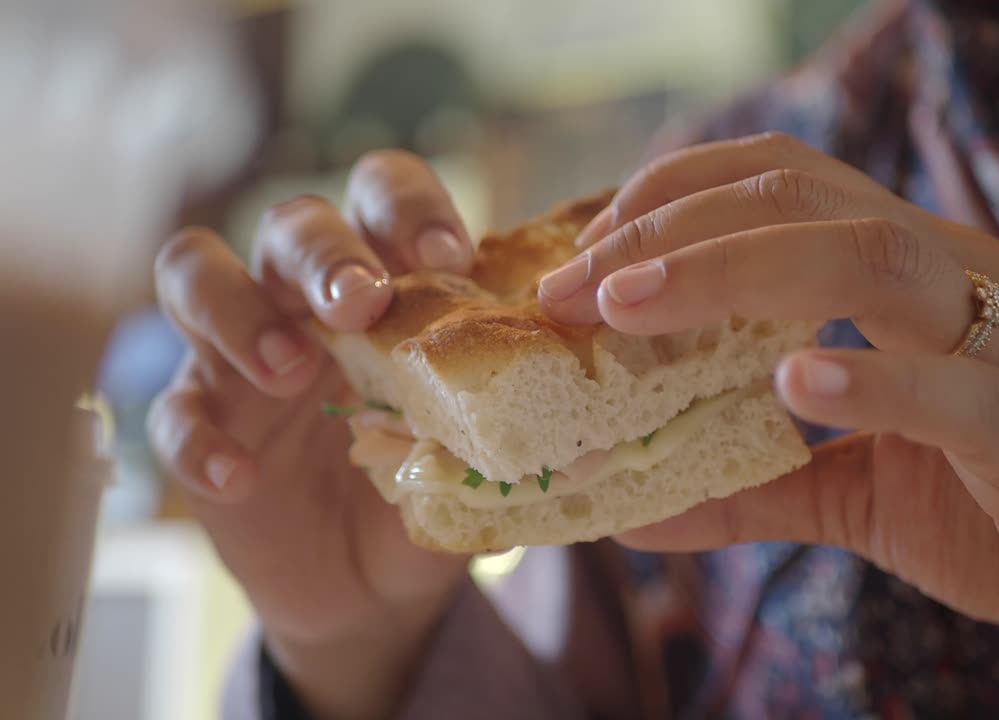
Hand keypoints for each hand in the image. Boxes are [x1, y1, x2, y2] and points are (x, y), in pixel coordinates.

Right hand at [148, 150, 474, 719]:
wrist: (376, 581)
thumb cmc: (433, 478)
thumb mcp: (480, 437)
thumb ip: (511, 408)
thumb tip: (585, 412)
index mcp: (385, 277)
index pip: (383, 194)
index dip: (408, 208)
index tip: (449, 256)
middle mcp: (305, 296)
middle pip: (291, 224)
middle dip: (325, 253)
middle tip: (362, 304)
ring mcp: (240, 353)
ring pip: (195, 275)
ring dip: (239, 311)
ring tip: (291, 370)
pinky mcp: (201, 423)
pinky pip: (172, 414)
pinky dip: (198, 442)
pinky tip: (240, 476)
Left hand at [539, 133, 998, 716]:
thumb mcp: (855, 492)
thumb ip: (753, 482)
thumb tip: (635, 510)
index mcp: (917, 273)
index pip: (783, 184)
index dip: (674, 200)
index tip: (584, 256)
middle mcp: (962, 279)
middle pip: (804, 200)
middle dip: (671, 232)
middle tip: (570, 286)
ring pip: (872, 260)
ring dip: (734, 274)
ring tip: (632, 308)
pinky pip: (959, 390)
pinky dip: (872, 380)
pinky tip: (790, 383)